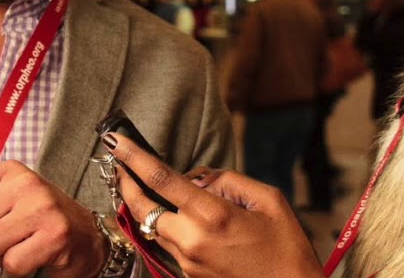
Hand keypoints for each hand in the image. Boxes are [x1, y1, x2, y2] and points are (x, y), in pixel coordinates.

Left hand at [0, 160, 103, 277]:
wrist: (88, 236)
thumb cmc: (42, 217)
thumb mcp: (9, 198)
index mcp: (11, 172)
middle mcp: (26, 186)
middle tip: (1, 235)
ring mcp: (41, 210)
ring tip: (17, 244)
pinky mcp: (52, 238)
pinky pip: (10, 263)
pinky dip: (15, 266)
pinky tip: (30, 254)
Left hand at [106, 134, 323, 277]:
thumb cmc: (286, 248)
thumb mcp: (268, 200)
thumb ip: (229, 181)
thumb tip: (199, 178)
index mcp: (212, 215)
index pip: (160, 179)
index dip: (134, 157)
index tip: (116, 140)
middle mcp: (192, 240)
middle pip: (142, 207)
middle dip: (126, 183)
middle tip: (119, 163)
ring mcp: (187, 262)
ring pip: (152, 227)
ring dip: (145, 206)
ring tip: (146, 185)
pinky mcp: (189, 276)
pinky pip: (169, 244)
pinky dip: (166, 225)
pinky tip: (177, 216)